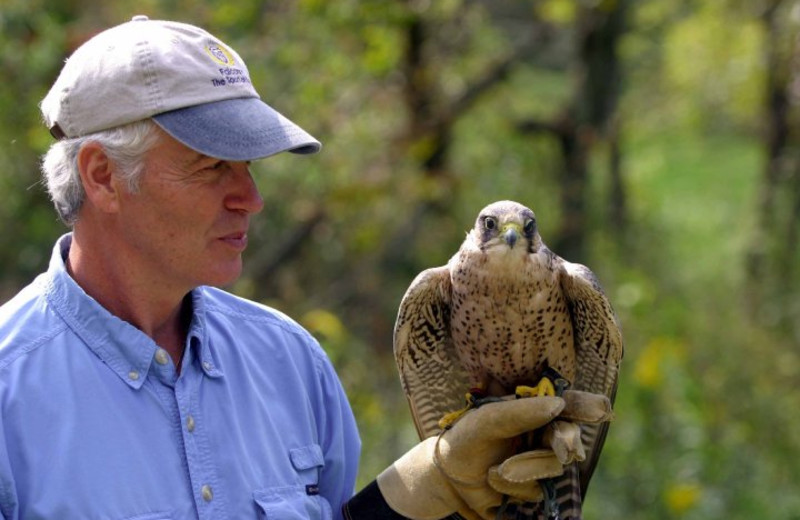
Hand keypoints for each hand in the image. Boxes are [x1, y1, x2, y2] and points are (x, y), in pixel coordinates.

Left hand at [377, 392, 611, 519]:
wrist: (448, 477)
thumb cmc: (466, 439)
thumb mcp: (486, 420)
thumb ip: (519, 412)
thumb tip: (558, 405)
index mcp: (534, 409)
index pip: (568, 404)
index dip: (587, 406)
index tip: (601, 410)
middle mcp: (544, 433)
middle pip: (570, 436)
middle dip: (564, 441)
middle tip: (564, 447)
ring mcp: (543, 461)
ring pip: (554, 464)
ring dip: (525, 467)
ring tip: (495, 469)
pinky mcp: (537, 487)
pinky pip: (537, 487)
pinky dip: (514, 484)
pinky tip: (494, 478)